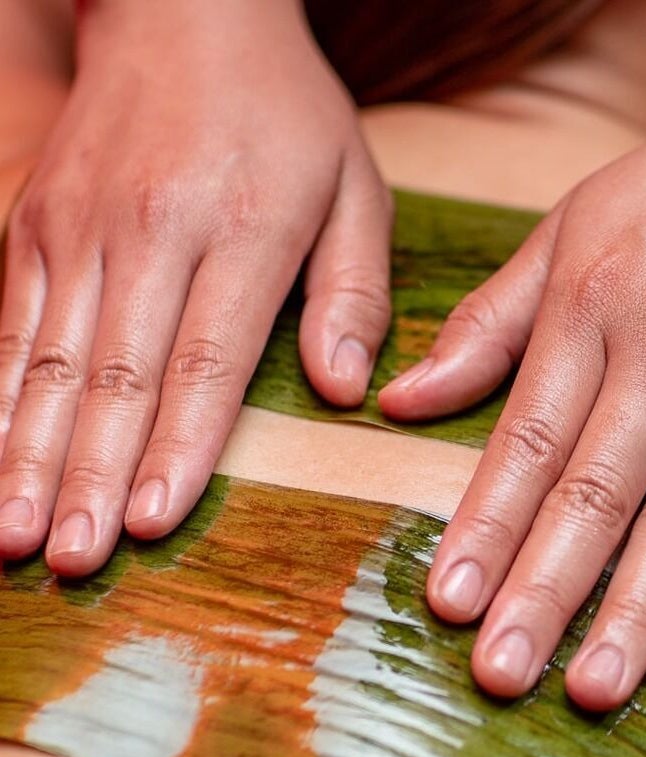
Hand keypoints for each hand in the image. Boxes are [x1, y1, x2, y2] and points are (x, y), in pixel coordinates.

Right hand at [0, 0, 390, 575]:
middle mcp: (149, 231)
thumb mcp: (357, 188)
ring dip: (27, 455)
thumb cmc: (287, 116)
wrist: (183, 10)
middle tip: (72, 558)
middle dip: (87, 475)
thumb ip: (355, 292)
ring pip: (44, 359)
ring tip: (15, 540)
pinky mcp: (32, 224)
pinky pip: (5, 324)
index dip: (177, 445)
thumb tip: (349, 392)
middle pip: (113, 372)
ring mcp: (79, 228)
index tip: (151, 519)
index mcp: (244, 229)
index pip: (205, 359)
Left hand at [378, 10, 645, 708]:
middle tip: (503, 676)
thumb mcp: (578, 223)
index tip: (448, 604)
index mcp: (598, 302)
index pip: (529, 437)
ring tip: (593, 686)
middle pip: (599, 489)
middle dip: (547, 590)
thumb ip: (493, 320)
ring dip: (637, 607)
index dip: (486, 526)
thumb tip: (399, 401)